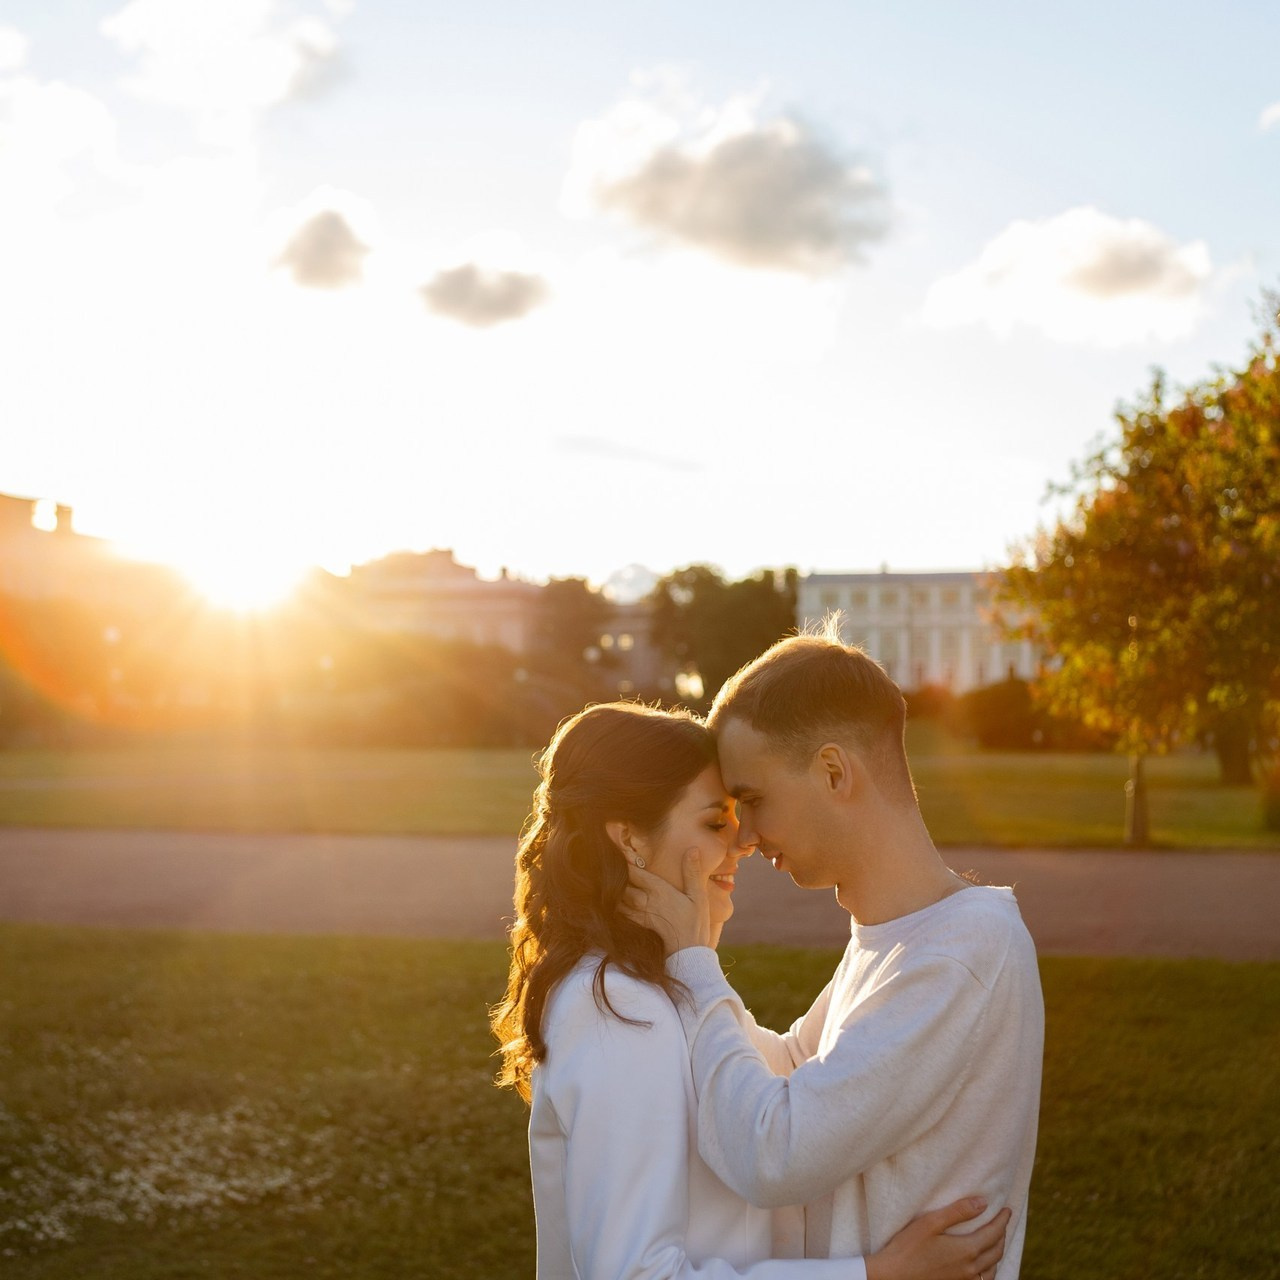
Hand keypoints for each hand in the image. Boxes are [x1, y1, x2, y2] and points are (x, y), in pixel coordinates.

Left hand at [619, 848, 711, 955]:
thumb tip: (692, 849)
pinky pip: (623, 914)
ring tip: (607, 882)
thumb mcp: (698, 896)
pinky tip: (613, 903)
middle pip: (623, 885)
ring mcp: (641, 914)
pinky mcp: (640, 925)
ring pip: (620, 899)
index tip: (619, 852)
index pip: (635, 872)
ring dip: (614, 890)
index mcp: (659, 890)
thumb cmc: (696, 923)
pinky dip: (616, 907)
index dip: (626, 862)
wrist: (689, 953)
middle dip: (617, 875)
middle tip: (610, 867)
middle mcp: (646, 901)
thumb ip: (692, 872)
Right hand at [866, 1198, 1008, 1279]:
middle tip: (1003, 1221)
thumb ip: (958, 1212)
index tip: (1007, 1210)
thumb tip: (983, 1203)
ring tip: (996, 1240)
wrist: (895, 1276)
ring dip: (998, 1252)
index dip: (1002, 1220)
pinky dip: (990, 1269)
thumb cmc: (909, 1247)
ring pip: (993, 1268)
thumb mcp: (931, 1223)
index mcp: (967, 1250)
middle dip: (1002, 1234)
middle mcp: (971, 1268)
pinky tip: (984, 1264)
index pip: (994, 1233)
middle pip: (997, 1250)